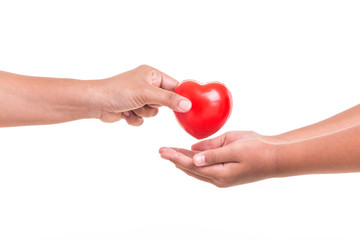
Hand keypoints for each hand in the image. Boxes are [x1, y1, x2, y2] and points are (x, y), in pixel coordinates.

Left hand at [92, 65, 190, 124]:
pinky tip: (124, 113)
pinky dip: (135, 118)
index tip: (186, 107)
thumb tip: (188, 104)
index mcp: (152, 74)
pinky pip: (143, 119)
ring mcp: (139, 97)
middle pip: (165, 102)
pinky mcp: (132, 108)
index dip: (178, 97)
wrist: (94, 102)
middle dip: (153, 105)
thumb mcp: (147, 94)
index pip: (174, 86)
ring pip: (153, 112)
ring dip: (143, 113)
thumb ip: (169, 99)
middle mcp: (147, 84)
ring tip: (131, 106)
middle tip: (143, 101)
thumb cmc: (117, 91)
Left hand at [159, 131, 277, 186]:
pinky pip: (205, 167)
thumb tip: (193, 155)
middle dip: (175, 158)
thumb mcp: (234, 147)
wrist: (276, 157)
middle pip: (191, 168)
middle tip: (161, 150)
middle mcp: (218, 178)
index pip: (191, 164)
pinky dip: (195, 161)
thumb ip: (213, 152)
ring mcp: (222, 177)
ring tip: (170, 152)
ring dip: (183, 160)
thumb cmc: (258, 150)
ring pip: (197, 168)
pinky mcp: (226, 172)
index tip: (162, 150)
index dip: (175, 156)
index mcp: (219, 173)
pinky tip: (189, 156)